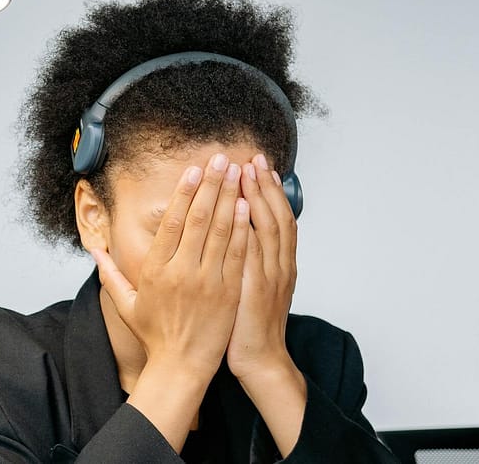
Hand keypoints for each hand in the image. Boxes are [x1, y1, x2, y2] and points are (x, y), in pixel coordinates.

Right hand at [92, 153, 249, 379]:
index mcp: (156, 270)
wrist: (181, 367)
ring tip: (237, 172)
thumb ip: (110, 273)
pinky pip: (237, 253)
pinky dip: (242, 228)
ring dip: (230, 198)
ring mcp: (208, 281)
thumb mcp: (126, 303)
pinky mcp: (228, 292)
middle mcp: (182, 271)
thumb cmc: (155, 335)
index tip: (193, 170)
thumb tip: (95, 250)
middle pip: (199, 219)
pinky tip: (246, 206)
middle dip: (211, 185)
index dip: (185, 193)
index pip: (173, 222)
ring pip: (221, 231)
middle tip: (221, 158)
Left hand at [227, 153, 298, 378]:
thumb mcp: (256, 286)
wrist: (260, 359)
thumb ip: (251, 259)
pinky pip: (254, 253)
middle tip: (254, 158)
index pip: (277, 218)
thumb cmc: (250, 324)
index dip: (269, 190)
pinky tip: (243, 209)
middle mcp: (278, 266)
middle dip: (264, 185)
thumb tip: (239, 232)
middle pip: (275, 216)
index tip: (259, 165)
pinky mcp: (254, 289)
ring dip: (258, 198)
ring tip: (247, 171)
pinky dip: (250, 229)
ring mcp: (269, 276)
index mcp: (279, 264)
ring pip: (268, 229)